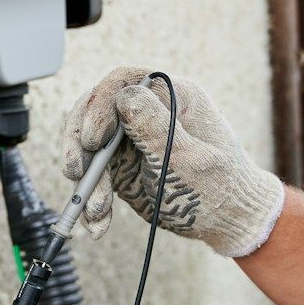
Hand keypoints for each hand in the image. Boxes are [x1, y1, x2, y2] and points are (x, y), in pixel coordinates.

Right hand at [61, 67, 284, 257]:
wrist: (227, 221)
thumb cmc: (219, 187)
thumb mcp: (188, 159)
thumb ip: (156, 127)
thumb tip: (124, 95)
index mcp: (172, 96)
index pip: (122, 82)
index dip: (99, 105)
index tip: (92, 139)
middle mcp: (148, 112)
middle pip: (95, 110)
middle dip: (80, 143)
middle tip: (76, 172)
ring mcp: (132, 138)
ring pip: (89, 146)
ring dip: (86, 180)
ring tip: (95, 211)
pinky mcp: (122, 165)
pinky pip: (95, 176)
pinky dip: (92, 200)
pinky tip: (98, 223)